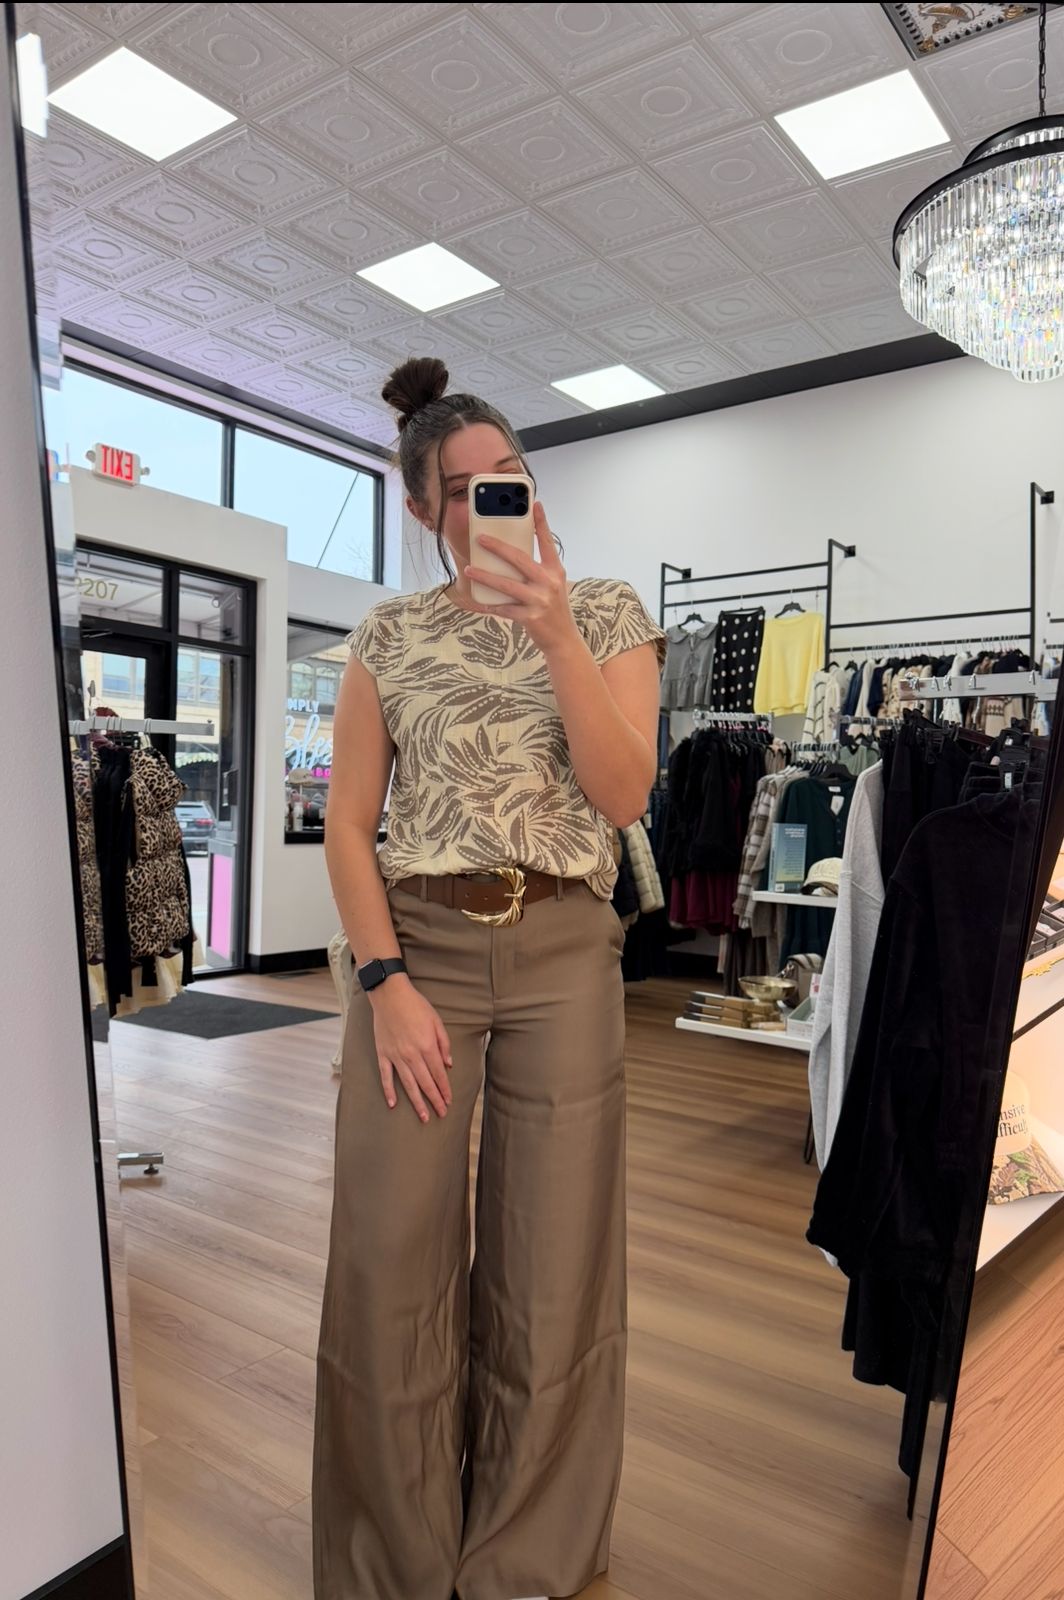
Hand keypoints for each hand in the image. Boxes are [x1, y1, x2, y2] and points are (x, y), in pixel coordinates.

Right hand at [369, 975, 452, 1122]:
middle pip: (425, 1083)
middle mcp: (412, 1055)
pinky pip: (386, 1076)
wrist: (390, 995)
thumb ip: (443, 1045)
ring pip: (408, 1084)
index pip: (438, 1074)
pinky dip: (389, 1091)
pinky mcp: (383, 1054)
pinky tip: (393, 1104)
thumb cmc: (416, 1006)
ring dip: (416, 1102)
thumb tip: (448, 1065)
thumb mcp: (437, 1021)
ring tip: (423, 1116)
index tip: (449, 1101)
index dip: (444, 1089)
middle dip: (434, 1100)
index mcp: (427, 1046)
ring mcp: (396, 1056)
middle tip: (441, 1113)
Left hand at [465, 502, 580, 658]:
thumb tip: (508, 557)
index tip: (534, 505)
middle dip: (498, 547)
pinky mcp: (531, 617)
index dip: (541, 523)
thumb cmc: (553, 608)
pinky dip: (491, 605)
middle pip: (520, 559)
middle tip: (481, 538)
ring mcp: (540, 601)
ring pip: (507, 585)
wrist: (563, 639)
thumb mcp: (552, 585)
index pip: (547, 542)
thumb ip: (536, 571)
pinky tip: (480, 601)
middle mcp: (549, 583)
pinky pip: (505, 608)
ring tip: (470, 570)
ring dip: (485, 576)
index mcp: (555, 571)